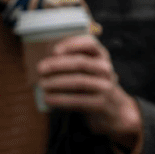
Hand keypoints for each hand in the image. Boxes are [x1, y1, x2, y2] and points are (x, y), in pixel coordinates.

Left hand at [38, 35, 141, 152]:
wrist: (114, 109)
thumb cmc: (93, 85)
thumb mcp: (90, 70)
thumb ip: (74, 62)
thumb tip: (48, 60)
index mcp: (102, 56)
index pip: (90, 44)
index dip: (72, 45)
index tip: (54, 51)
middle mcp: (106, 69)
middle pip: (81, 63)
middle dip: (58, 65)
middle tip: (40, 69)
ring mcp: (105, 86)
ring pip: (79, 81)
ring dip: (57, 82)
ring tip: (42, 84)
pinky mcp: (101, 104)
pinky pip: (78, 100)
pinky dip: (61, 99)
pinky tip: (48, 99)